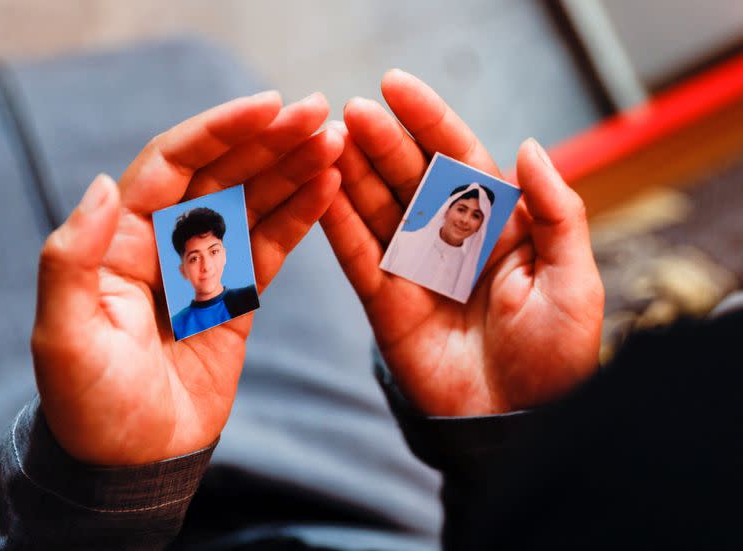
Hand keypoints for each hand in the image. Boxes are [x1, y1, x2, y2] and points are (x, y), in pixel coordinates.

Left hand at [32, 91, 342, 464]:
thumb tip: (101, 184)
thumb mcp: (66, 335)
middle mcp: (167, 242)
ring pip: (255, 202)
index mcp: (122, 238)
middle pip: (224, 172)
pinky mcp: (239, 297)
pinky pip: (273, 246)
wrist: (134, 462)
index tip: (270, 106)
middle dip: (270, 139)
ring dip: (294, 169)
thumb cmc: (92, 403)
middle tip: (321, 113)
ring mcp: (207, 268)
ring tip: (336, 143)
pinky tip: (328, 188)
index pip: (174, 163)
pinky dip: (301, 216)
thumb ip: (73, 258)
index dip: (221, 129)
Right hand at [321, 70, 603, 415]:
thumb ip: (557, 211)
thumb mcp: (574, 280)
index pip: (459, 159)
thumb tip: (529, 146)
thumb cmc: (557, 358)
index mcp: (498, 225)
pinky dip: (337, 223)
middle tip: (351, 113)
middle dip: (382, 142)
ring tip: (328, 140)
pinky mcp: (385, 301)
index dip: (429, 121)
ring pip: (376, 209)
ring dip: (351, 174)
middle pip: (410, 177)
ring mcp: (414, 268)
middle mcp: (451, 239)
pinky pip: (356, 256)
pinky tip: (321, 189)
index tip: (396, 86)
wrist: (517, 426)